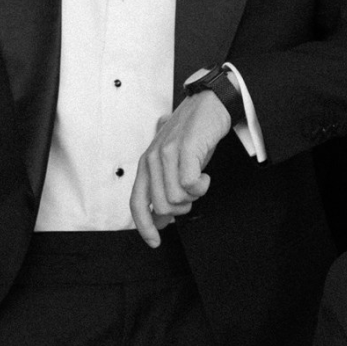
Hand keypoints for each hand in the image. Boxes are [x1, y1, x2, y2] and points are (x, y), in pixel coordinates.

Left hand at [130, 91, 231, 246]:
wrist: (209, 103)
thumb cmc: (194, 134)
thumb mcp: (174, 162)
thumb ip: (164, 187)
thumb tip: (162, 218)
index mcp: (146, 165)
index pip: (137, 203)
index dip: (145, 226)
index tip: (155, 242)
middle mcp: (152, 159)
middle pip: (163, 205)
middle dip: (182, 208)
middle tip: (193, 194)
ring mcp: (167, 153)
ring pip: (177, 197)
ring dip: (194, 196)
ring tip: (200, 181)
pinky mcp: (186, 148)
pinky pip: (190, 184)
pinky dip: (201, 186)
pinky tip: (205, 176)